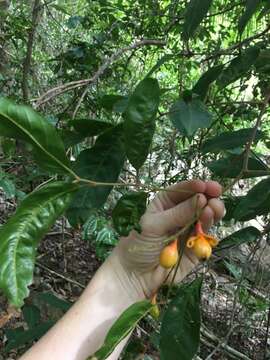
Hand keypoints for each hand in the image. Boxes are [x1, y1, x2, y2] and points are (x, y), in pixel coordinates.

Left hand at [108, 180, 224, 300]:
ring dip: (212, 210)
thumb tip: (202, 198)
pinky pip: (206, 234)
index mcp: (166, 203)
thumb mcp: (154, 225)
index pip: (183, 190)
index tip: (206, 185)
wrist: (136, 276)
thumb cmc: (139, 245)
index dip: (195, 186)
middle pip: (198, 201)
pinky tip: (209, 219)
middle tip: (216, 195)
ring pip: (206, 216)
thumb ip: (178, 213)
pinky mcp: (196, 246)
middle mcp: (180, 214)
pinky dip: (209, 226)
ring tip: (214, 207)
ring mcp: (189, 229)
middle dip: (208, 196)